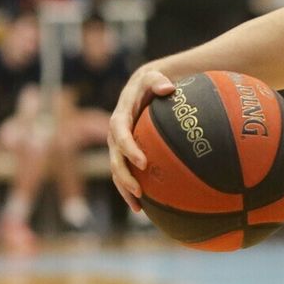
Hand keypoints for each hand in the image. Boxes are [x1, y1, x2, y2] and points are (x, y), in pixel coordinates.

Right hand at [108, 65, 177, 210]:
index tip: (143, 162)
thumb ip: (158, 81)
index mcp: (120, 118)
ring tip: (138, 206)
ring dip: (125, 190)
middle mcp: (115, 135)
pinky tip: (144, 206)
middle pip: (114, 159)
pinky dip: (131, 190)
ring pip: (117, 172)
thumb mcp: (153, 77)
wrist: (143, 89)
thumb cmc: (152, 83)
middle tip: (140, 190)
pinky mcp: (125, 154)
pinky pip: (125, 174)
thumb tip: (169, 88)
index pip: (120, 135)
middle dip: (125, 177)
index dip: (129, 149)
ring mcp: (118, 147)